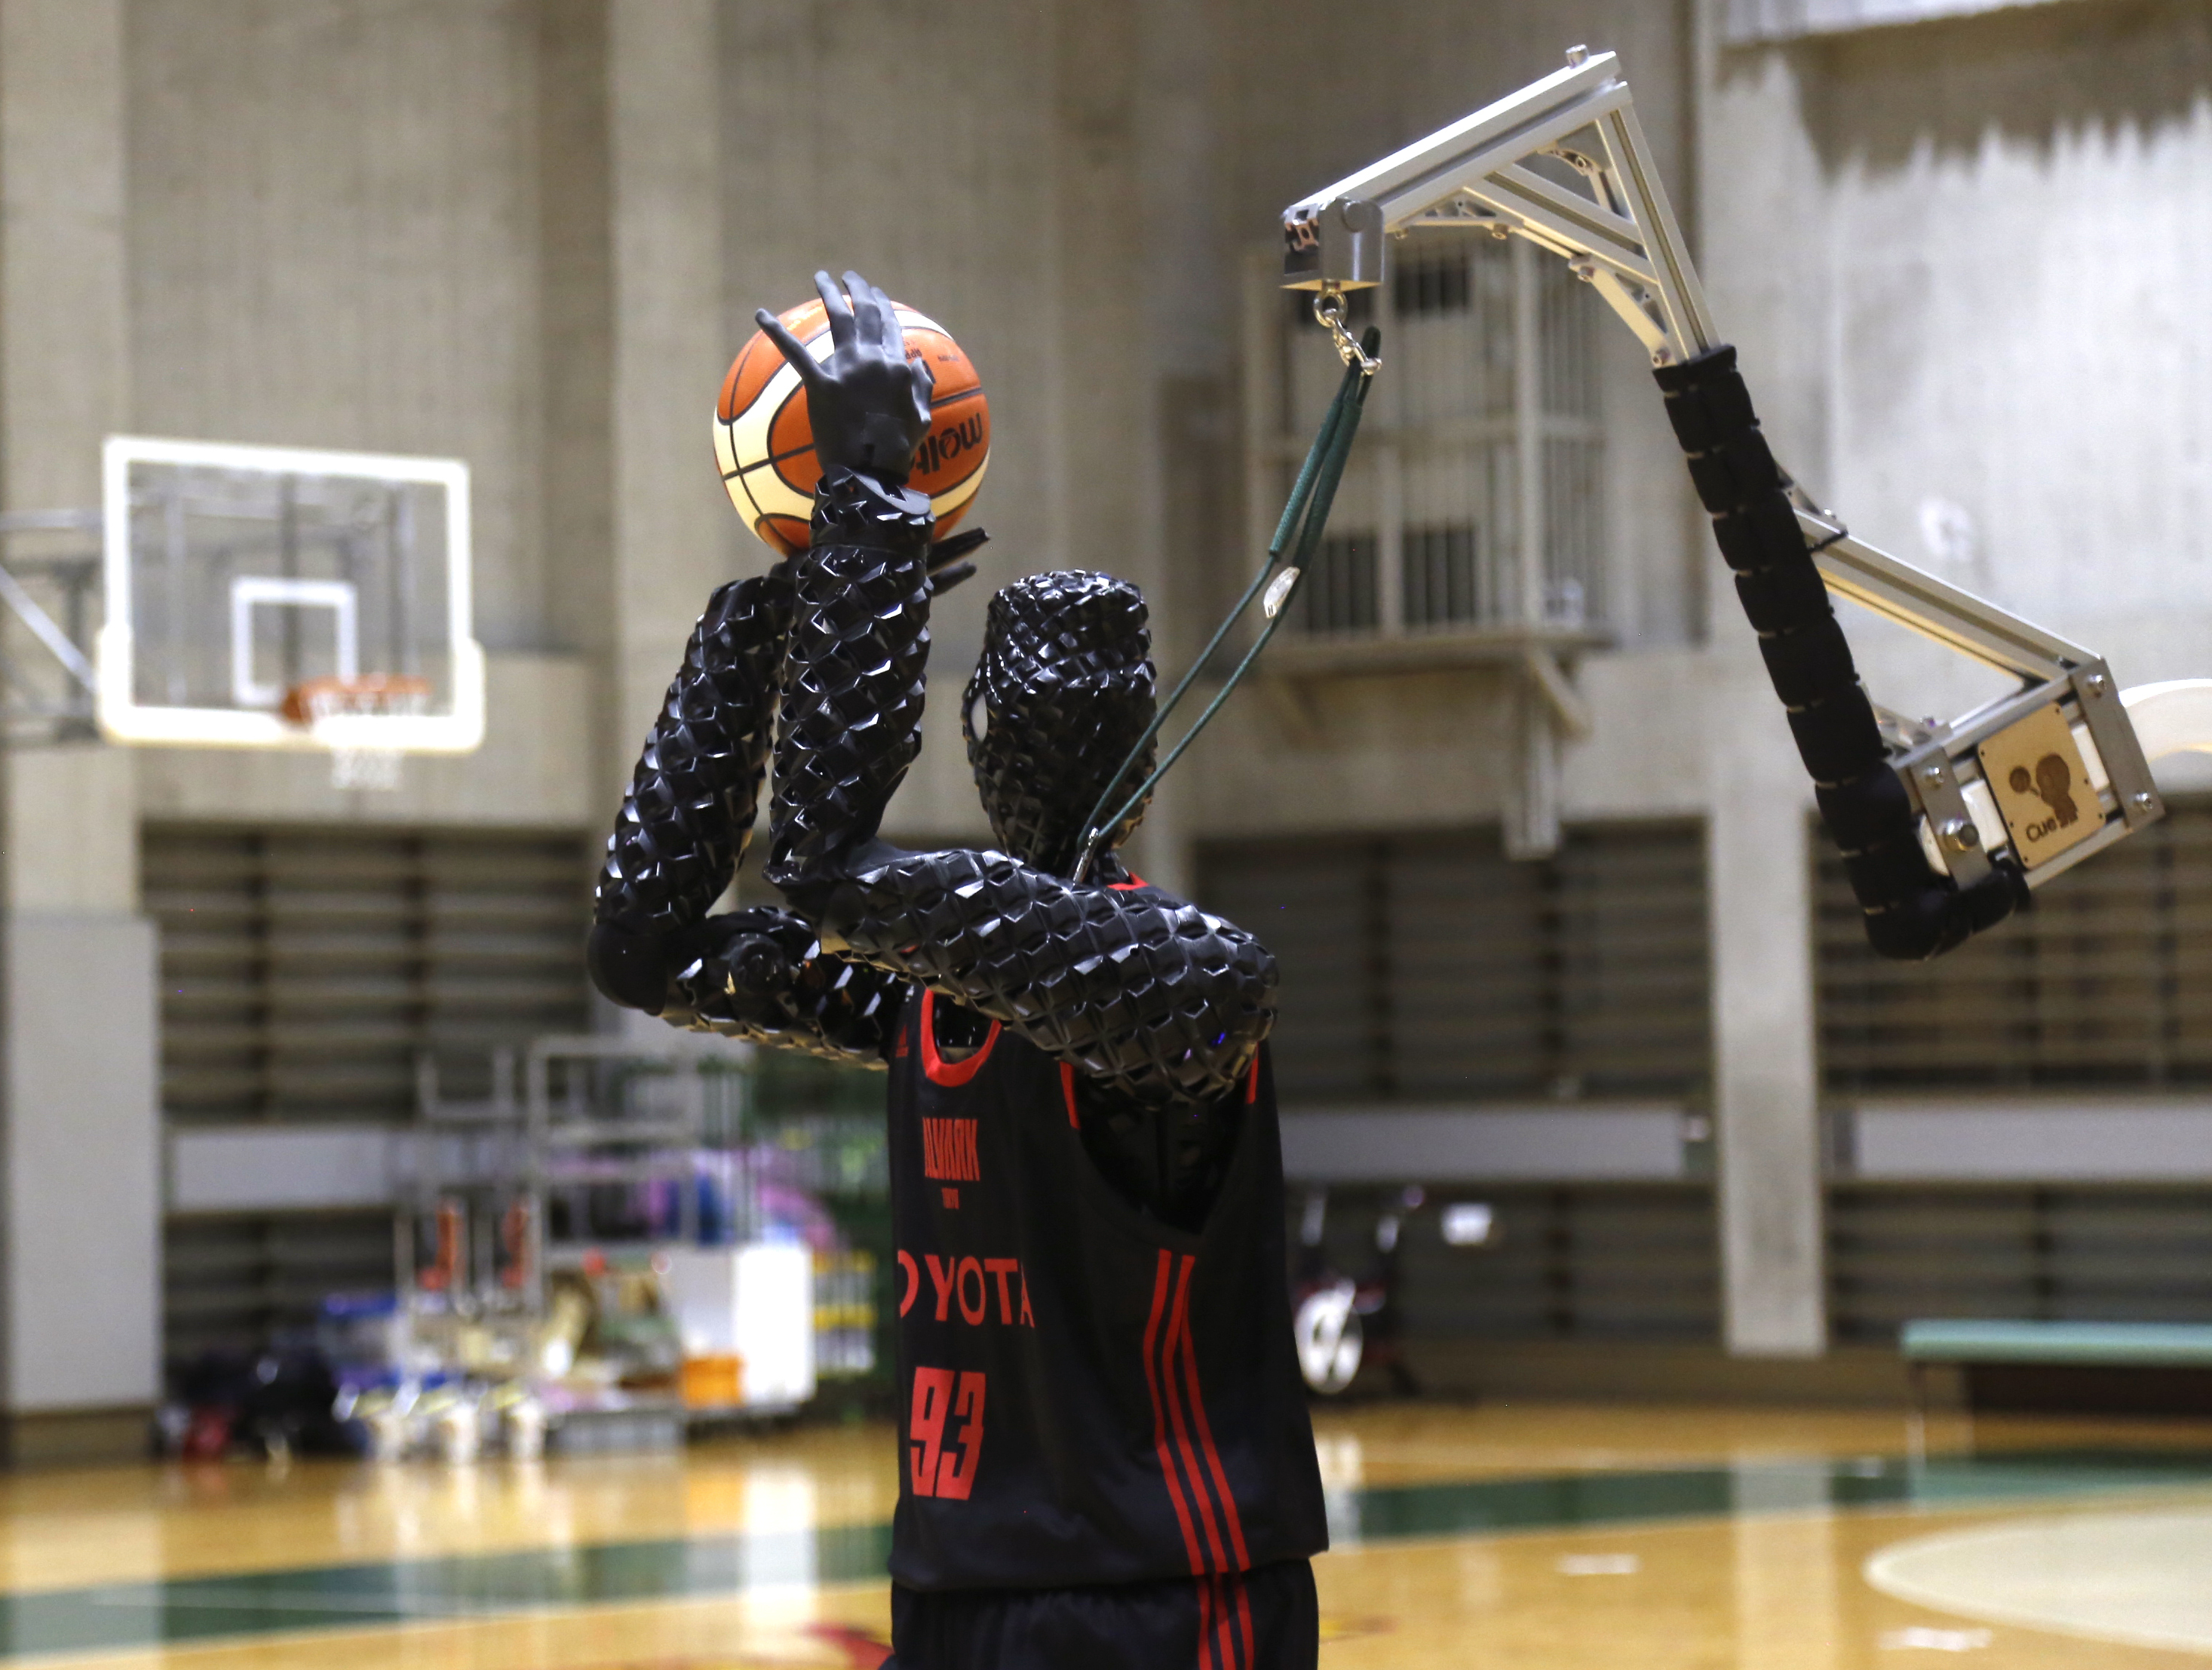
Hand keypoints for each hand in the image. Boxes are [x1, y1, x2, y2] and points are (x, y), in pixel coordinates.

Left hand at [757, 270, 932, 484]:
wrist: (871, 471)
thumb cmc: (898, 450)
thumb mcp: (922, 417)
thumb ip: (922, 386)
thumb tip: (918, 362)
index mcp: (897, 366)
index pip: (891, 326)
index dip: (883, 306)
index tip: (876, 293)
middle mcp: (873, 359)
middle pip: (866, 313)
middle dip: (858, 289)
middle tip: (849, 277)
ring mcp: (847, 370)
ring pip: (838, 319)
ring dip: (830, 293)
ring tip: (822, 277)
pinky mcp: (821, 384)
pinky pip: (796, 353)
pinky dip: (776, 331)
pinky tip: (760, 314)